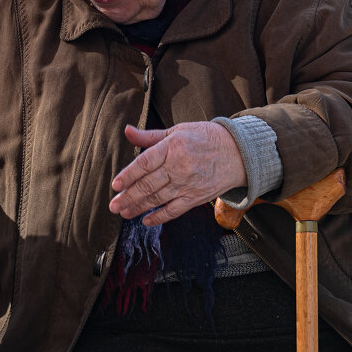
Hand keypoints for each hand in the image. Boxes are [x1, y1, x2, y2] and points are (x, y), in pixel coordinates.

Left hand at [109, 122, 247, 225]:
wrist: (238, 153)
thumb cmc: (205, 138)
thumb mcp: (177, 131)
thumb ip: (150, 136)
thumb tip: (127, 131)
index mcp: (173, 147)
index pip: (146, 163)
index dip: (129, 174)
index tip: (115, 184)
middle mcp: (179, 166)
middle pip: (149, 184)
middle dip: (128, 196)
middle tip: (113, 205)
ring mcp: (188, 184)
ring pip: (158, 199)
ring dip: (138, 208)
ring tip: (124, 213)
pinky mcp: (196, 197)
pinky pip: (174, 210)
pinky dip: (159, 217)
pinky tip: (146, 221)